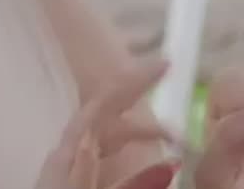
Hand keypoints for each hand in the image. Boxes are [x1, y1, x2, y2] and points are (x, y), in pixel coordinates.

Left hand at [34, 58, 181, 188]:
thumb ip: (136, 186)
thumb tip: (173, 166)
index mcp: (71, 152)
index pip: (106, 101)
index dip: (136, 80)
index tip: (166, 66)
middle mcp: (66, 153)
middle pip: (109, 116)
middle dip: (145, 110)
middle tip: (178, 117)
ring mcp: (66, 167)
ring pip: (107, 138)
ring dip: (140, 136)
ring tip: (173, 144)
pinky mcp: (68, 180)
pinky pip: (101, 156)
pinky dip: (126, 154)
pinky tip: (143, 161)